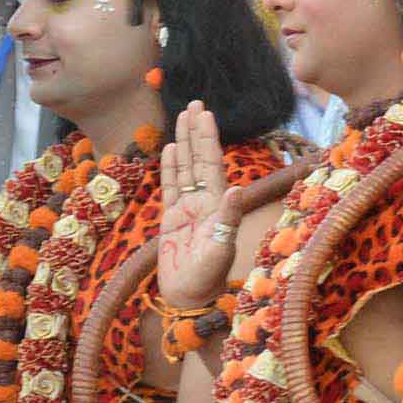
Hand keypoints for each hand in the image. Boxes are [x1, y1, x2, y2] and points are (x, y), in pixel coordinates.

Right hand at [156, 101, 245, 309]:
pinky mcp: (170, 219)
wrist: (191, 298)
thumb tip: (233, 188)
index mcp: (216, 205)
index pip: (211, 163)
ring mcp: (187, 209)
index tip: (205, 113)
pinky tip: (171, 149)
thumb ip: (226, 219)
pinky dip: (170, 168)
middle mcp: (203, 202)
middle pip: (199, 159)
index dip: (207, 138)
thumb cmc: (208, 279)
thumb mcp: (220, 249)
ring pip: (185, 168)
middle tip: (195, 103)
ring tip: (182, 117)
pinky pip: (170, 188)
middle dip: (197, 131)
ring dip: (184, 143)